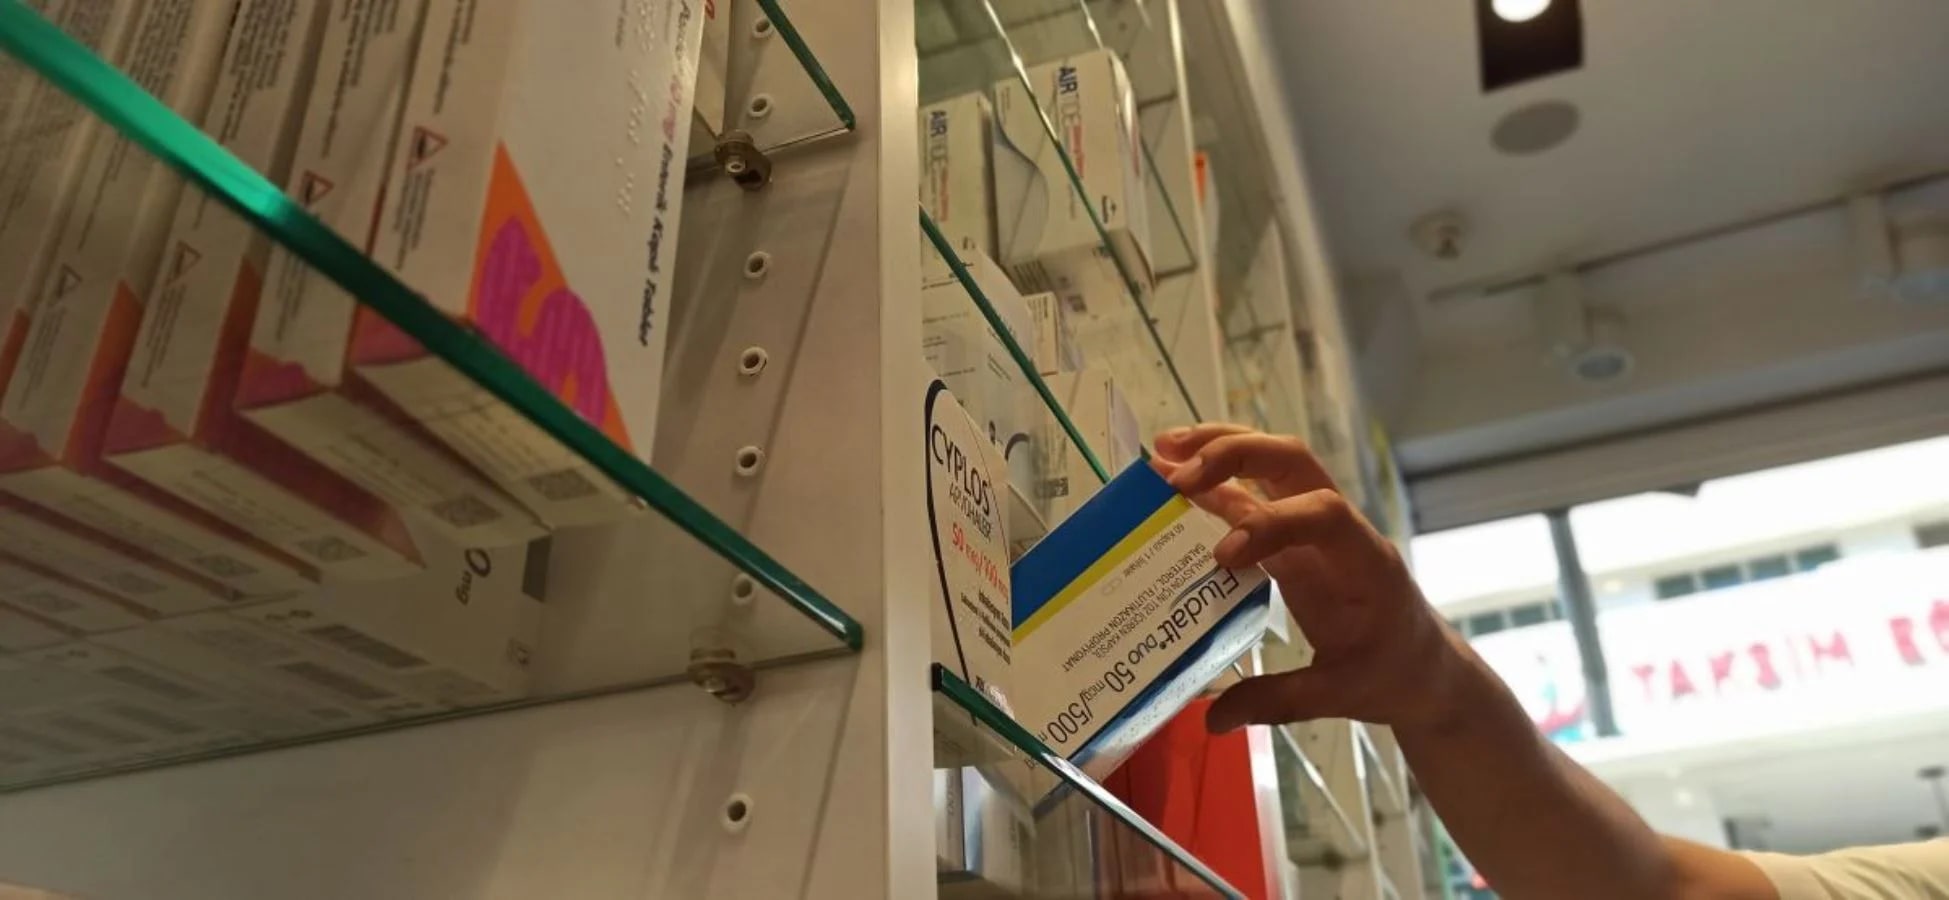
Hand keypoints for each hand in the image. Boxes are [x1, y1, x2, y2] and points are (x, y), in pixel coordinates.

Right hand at [1151, 425, 1467, 733]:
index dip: (1270, 525)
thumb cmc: (1392, 673)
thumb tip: (1214, 719)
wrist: (1422, 665)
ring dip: (1219, 450)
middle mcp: (1338, 530)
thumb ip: (1279, 701)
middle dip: (1236, 454)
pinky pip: (1255, 497)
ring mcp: (1313, 528)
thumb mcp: (1341, 695)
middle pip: (1292, 462)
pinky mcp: (1293, 538)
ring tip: (1162, 452)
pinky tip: (1173, 481)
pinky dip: (1215, 484)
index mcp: (1363, 562)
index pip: (1323, 516)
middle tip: (1177, 471)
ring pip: (1272, 464)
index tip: (1222, 557)